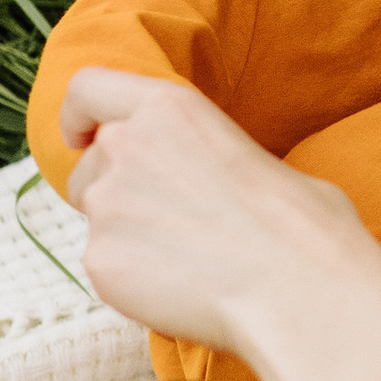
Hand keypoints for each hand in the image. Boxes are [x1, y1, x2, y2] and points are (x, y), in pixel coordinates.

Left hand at [60, 68, 378, 358]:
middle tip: (165, 223)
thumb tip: (215, 183)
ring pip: (96, 218)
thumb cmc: (301, 227)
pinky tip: (179, 290)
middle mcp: (125, 145)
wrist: (298, 291)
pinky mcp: (99, 260)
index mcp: (169, 108)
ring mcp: (106, 204)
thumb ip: (210, 157)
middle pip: (89, 166)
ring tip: (184, 261)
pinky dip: (131, 278)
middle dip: (114, 190)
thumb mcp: (261, 159)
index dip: (79, 116)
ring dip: (125, 234)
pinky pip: (105, 265)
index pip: (88, 89)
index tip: (81, 137)